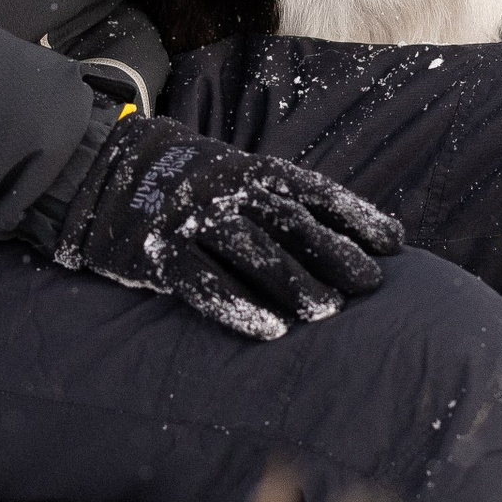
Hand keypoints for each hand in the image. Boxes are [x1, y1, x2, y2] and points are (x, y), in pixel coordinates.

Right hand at [40, 114, 402, 340]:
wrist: (107, 170)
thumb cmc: (190, 183)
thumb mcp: (238, 176)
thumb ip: (281, 200)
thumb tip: (344, 235)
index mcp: (254, 172)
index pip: (316, 193)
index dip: (356, 217)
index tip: (394, 243)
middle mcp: (229, 192)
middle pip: (291, 223)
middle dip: (335, 253)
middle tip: (371, 285)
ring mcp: (194, 221)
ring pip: (252, 252)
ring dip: (293, 282)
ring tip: (328, 313)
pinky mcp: (161, 253)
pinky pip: (204, 282)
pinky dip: (238, 306)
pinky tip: (270, 331)